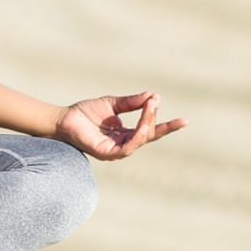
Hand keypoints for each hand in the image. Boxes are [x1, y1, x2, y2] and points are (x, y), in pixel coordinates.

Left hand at [52, 91, 186, 160]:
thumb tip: (154, 96)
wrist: (64, 118)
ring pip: (140, 140)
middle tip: (156, 102)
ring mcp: (116, 151)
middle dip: (155, 119)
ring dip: (147, 123)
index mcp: (126, 134)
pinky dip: (137, 135)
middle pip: (148, 135)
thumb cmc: (86, 113)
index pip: (150, 131)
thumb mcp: (113, 104)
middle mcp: (124, 144)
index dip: (167, 127)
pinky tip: (141, 124)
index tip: (185, 121)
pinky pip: (128, 147)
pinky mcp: (108, 154)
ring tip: (150, 106)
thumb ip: (132, 102)